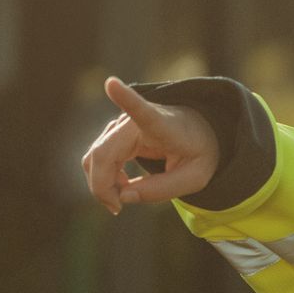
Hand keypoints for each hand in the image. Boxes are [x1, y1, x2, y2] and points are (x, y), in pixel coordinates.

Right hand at [82, 76, 219, 213]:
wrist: (198, 133)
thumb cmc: (199, 152)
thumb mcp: (195, 178)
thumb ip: (162, 190)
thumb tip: (123, 197)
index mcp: (162, 123)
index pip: (142, 111)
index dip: (126, 99)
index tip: (112, 83)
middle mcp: (134, 121)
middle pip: (102, 154)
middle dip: (102, 186)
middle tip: (118, 209)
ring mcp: (119, 126)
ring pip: (94, 158)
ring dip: (102, 184)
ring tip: (123, 200)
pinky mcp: (112, 134)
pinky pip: (97, 159)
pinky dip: (103, 179)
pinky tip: (122, 188)